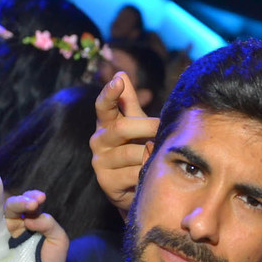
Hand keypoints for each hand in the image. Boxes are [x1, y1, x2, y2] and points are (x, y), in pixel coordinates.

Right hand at [3, 189, 68, 261]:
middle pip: (13, 205)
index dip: (33, 197)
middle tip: (32, 204)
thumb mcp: (58, 241)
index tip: (41, 198)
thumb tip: (29, 220)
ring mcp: (1, 232)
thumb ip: (49, 225)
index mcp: (31, 220)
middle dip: (21, 202)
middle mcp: (15, 223)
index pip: (29, 202)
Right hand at [90, 71, 159, 212]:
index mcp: (105, 123)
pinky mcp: (106, 182)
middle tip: (163, 128)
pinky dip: (146, 174)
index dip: (110, 93)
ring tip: (160, 157)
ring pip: (132, 154)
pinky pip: (133, 174)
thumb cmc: (136, 149)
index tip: (118, 81)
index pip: (103, 105)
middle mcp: (98, 140)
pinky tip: (151, 176)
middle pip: (122, 128)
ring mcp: (100, 162)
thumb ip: (129, 102)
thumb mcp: (136, 125)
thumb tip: (121, 73)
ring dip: (150, 155)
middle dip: (146, 127)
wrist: (133, 188)